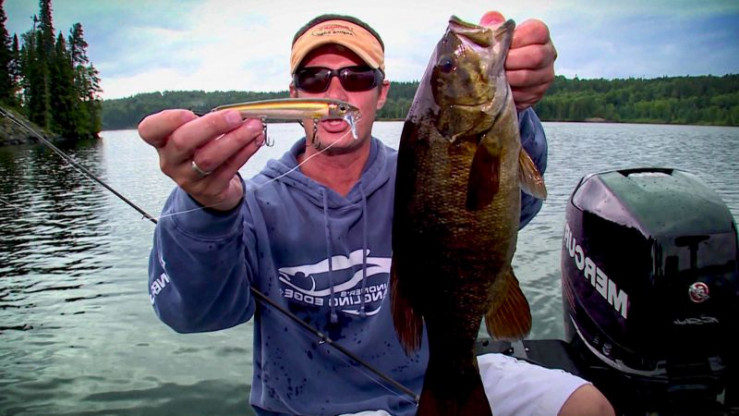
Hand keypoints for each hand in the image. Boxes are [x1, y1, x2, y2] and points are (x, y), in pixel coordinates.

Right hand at [138, 109, 264, 210]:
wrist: (211, 188)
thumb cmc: (202, 151)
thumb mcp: (195, 136)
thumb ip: (206, 122)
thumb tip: (236, 111)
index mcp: (162, 142)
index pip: (150, 130)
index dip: (167, 120)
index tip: (190, 112)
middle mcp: (170, 161)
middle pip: (183, 142)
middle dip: (211, 125)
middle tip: (235, 116)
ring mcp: (188, 178)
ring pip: (209, 158)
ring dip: (235, 139)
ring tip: (254, 126)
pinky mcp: (210, 190)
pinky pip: (228, 169)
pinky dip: (245, 152)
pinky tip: (256, 140)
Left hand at [480, 11, 556, 110]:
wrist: (506, 75)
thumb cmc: (502, 50)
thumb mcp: (499, 36)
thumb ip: (496, 26)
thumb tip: (492, 19)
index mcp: (540, 35)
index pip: (537, 32)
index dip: (518, 39)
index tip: (503, 45)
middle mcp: (548, 53)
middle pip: (535, 56)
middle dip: (511, 61)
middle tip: (495, 64)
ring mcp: (546, 75)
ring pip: (528, 78)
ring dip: (507, 78)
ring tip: (494, 77)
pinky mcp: (539, 93)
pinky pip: (524, 94)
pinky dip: (508, 93)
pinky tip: (499, 89)